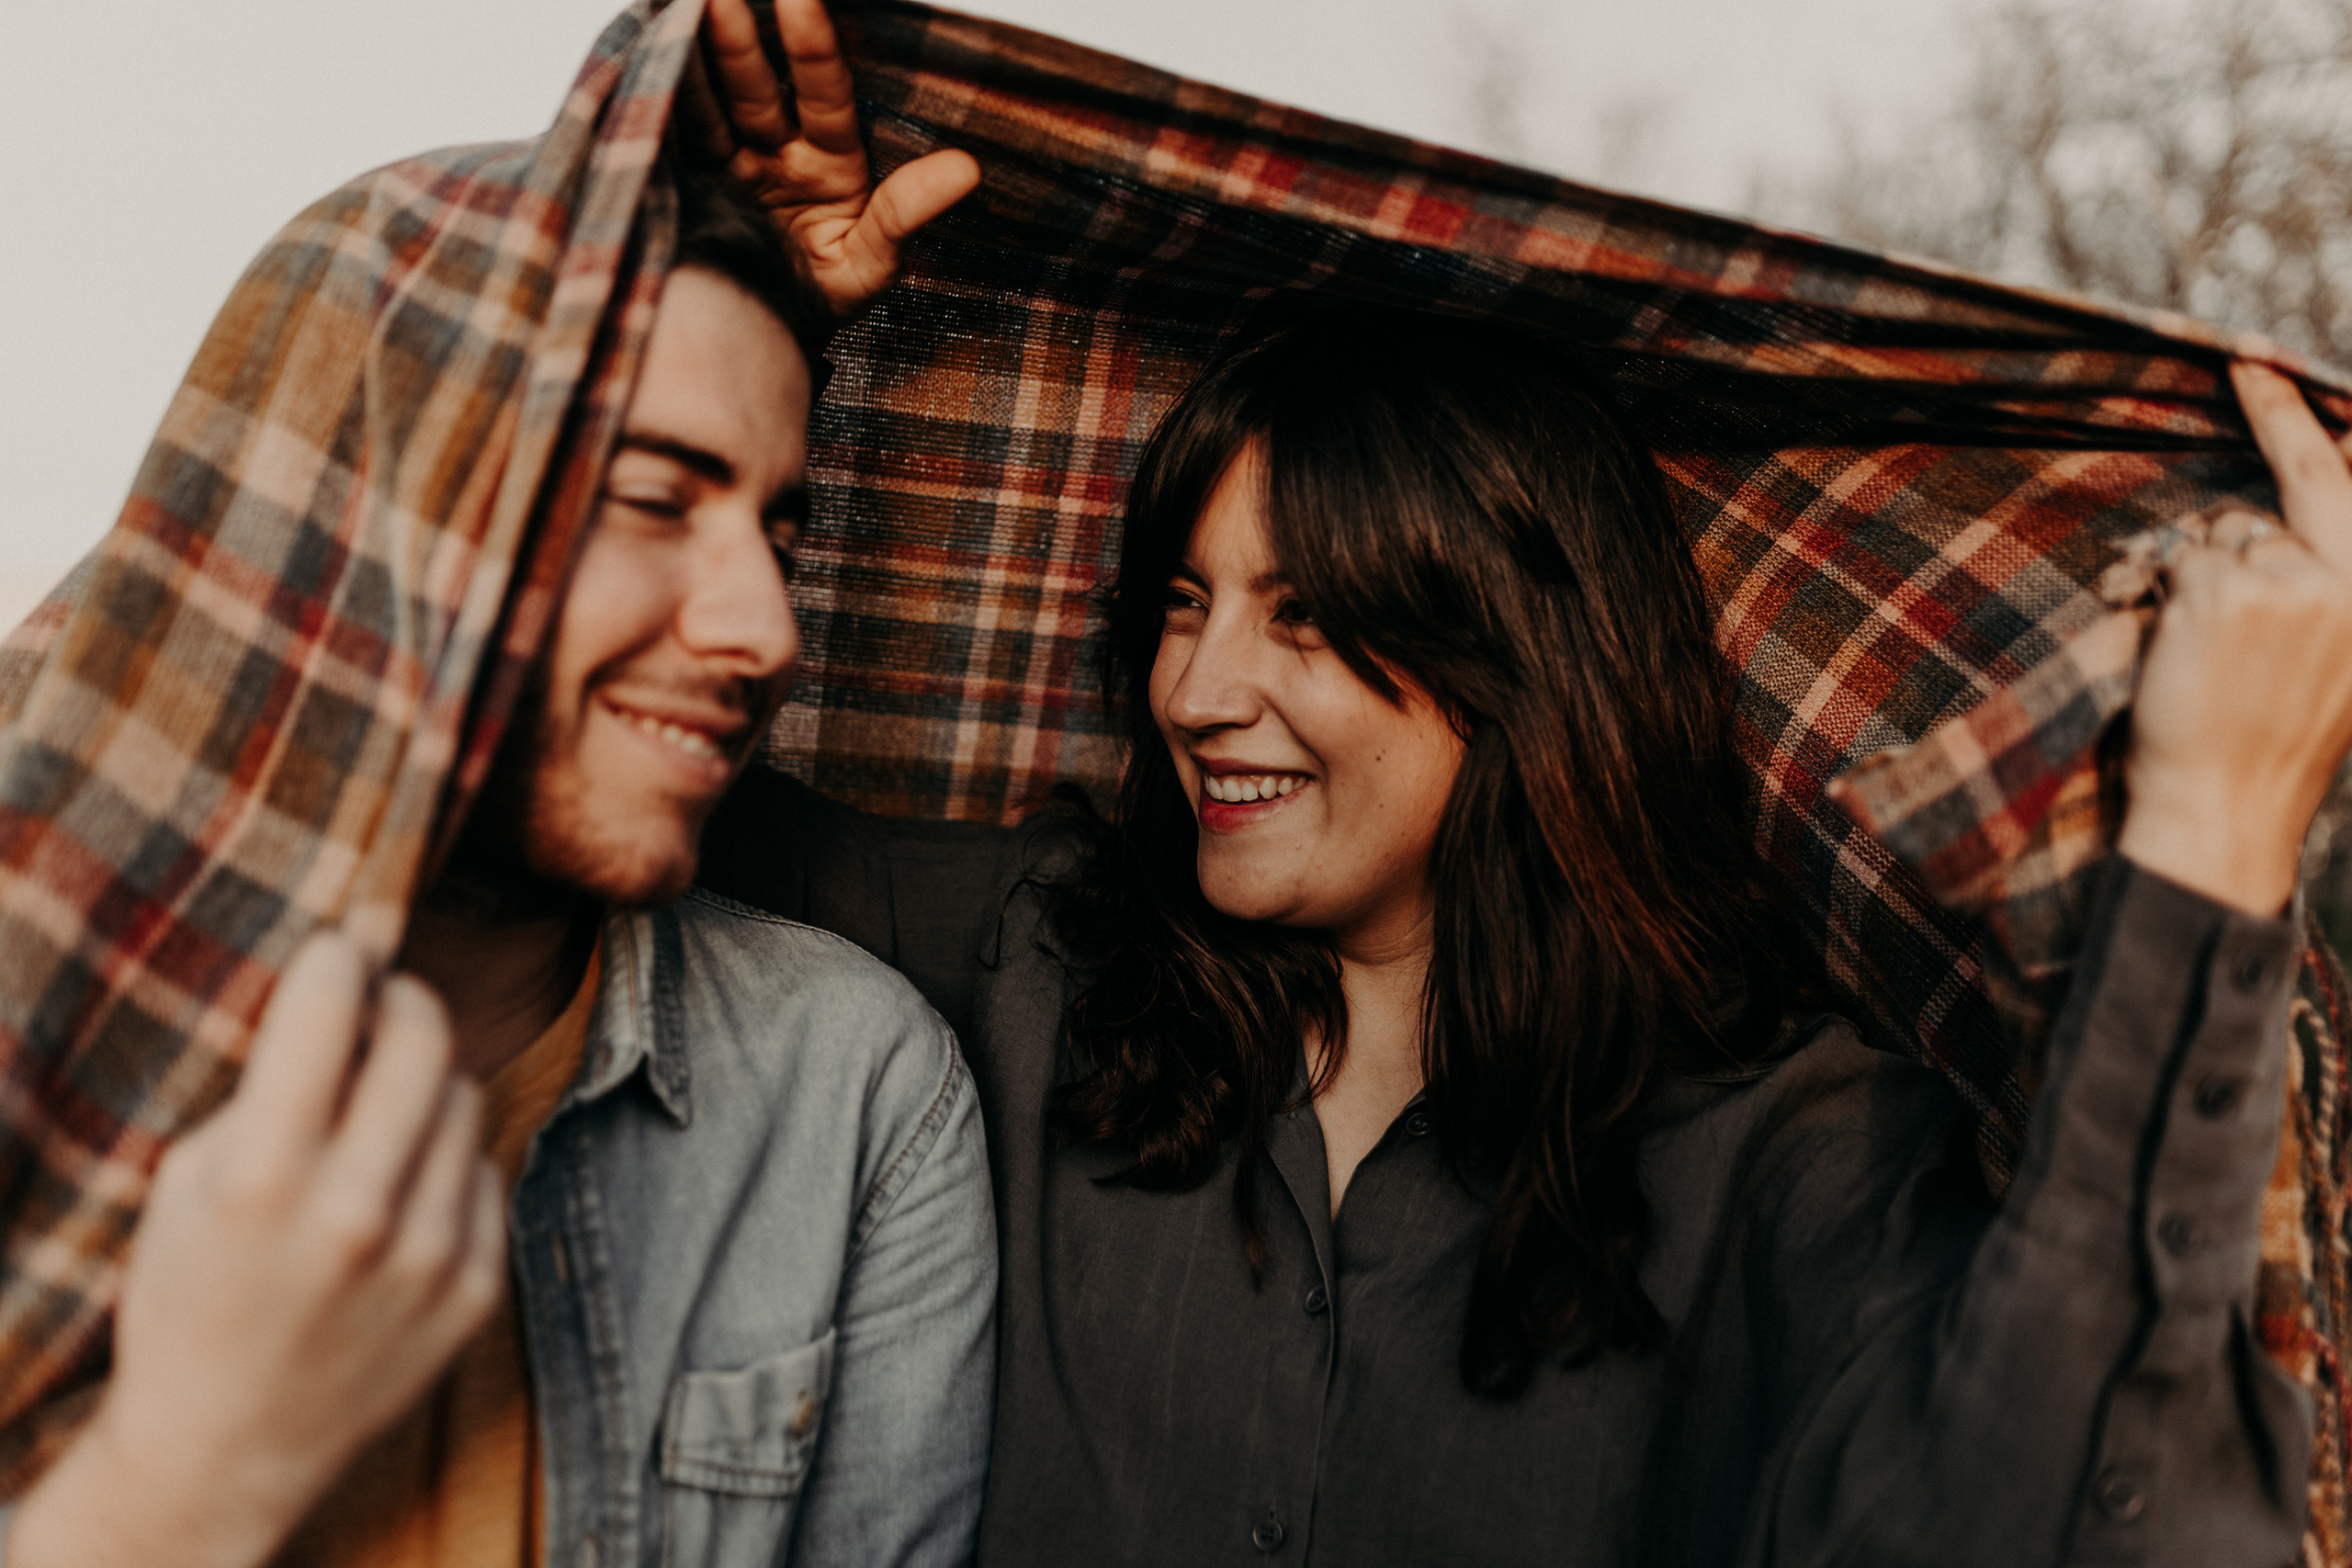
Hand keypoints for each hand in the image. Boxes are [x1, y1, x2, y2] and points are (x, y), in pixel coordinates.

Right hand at [6, 934, 504, 1567]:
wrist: (224, 1449)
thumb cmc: (190, 1297)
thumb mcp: (189, 1179)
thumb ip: (274, 1076)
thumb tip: (356, 962)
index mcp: (267, 1177)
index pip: (332, 1008)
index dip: (339, 958)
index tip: (341, 948)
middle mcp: (357, 1214)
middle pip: (425, 1038)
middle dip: (404, 1000)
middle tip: (385, 1003)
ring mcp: (428, 1256)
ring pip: (467, 1100)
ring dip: (427, 1089)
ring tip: (377, 1123)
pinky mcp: (474, 1289)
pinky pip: (486, 1174)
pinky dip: (447, 1167)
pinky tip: (399, 1197)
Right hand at [678, 0, 980, 316]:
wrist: (767, 342)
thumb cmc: (826, 299)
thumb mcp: (871, 263)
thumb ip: (907, 212)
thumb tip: (966, 169)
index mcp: (828, 162)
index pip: (823, 93)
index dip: (812, 47)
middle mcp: (775, 152)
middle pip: (756, 89)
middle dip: (737, 41)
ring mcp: (726, 165)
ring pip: (707, 106)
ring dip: (690, 62)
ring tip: (679, 12)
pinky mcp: (686, 186)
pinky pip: (669, 140)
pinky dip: (655, 104)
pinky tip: (644, 67)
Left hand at [2116, 362, 2351, 913]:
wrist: (2224, 810)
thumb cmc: (2266, 746)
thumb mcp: (2336, 665)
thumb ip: (2335, 590)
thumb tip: (2302, 527)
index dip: (2333, 428)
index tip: (2312, 377)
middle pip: (2310, 475)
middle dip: (2276, 411)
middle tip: (2247, 362)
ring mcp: (2292, 579)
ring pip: (2226, 531)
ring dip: (2200, 570)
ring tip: (2205, 646)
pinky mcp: (2228, 589)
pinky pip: (2183, 557)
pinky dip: (2165, 591)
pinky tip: (2178, 643)